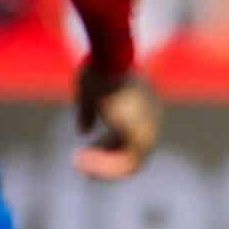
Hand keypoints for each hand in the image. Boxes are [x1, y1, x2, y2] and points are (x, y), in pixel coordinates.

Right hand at [73, 65, 161, 180]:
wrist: (111, 60)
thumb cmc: (101, 70)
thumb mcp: (90, 92)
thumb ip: (88, 112)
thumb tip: (83, 131)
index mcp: (143, 108)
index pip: (127, 134)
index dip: (104, 145)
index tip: (84, 151)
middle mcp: (151, 121)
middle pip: (130, 150)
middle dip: (104, 160)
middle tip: (81, 164)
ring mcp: (150, 130)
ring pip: (130, 162)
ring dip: (102, 168)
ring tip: (78, 163)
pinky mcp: (143, 137)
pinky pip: (128, 164)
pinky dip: (105, 167)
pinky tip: (82, 161)